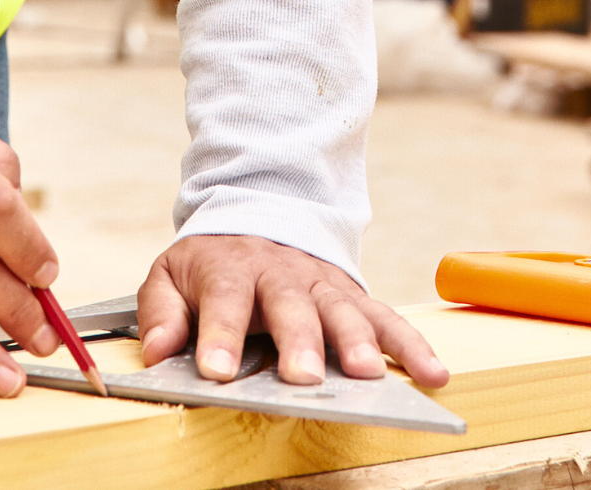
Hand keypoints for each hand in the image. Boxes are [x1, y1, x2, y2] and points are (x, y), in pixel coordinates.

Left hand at [136, 234, 450, 390]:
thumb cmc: (211, 262)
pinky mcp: (353, 296)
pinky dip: (413, 345)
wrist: (257, 214)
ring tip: (368, 374)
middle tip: (302, 376)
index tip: (217, 371)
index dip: (221, 336)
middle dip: (299, 341)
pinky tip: (433, 373)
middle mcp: (281, 274)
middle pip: (292, 307)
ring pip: (344, 310)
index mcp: (230, 269)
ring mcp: (322, 284)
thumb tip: (156, 353)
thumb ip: (161, 313)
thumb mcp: (170, 275)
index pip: (225, 300)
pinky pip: (387, 319)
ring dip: (357, 342)